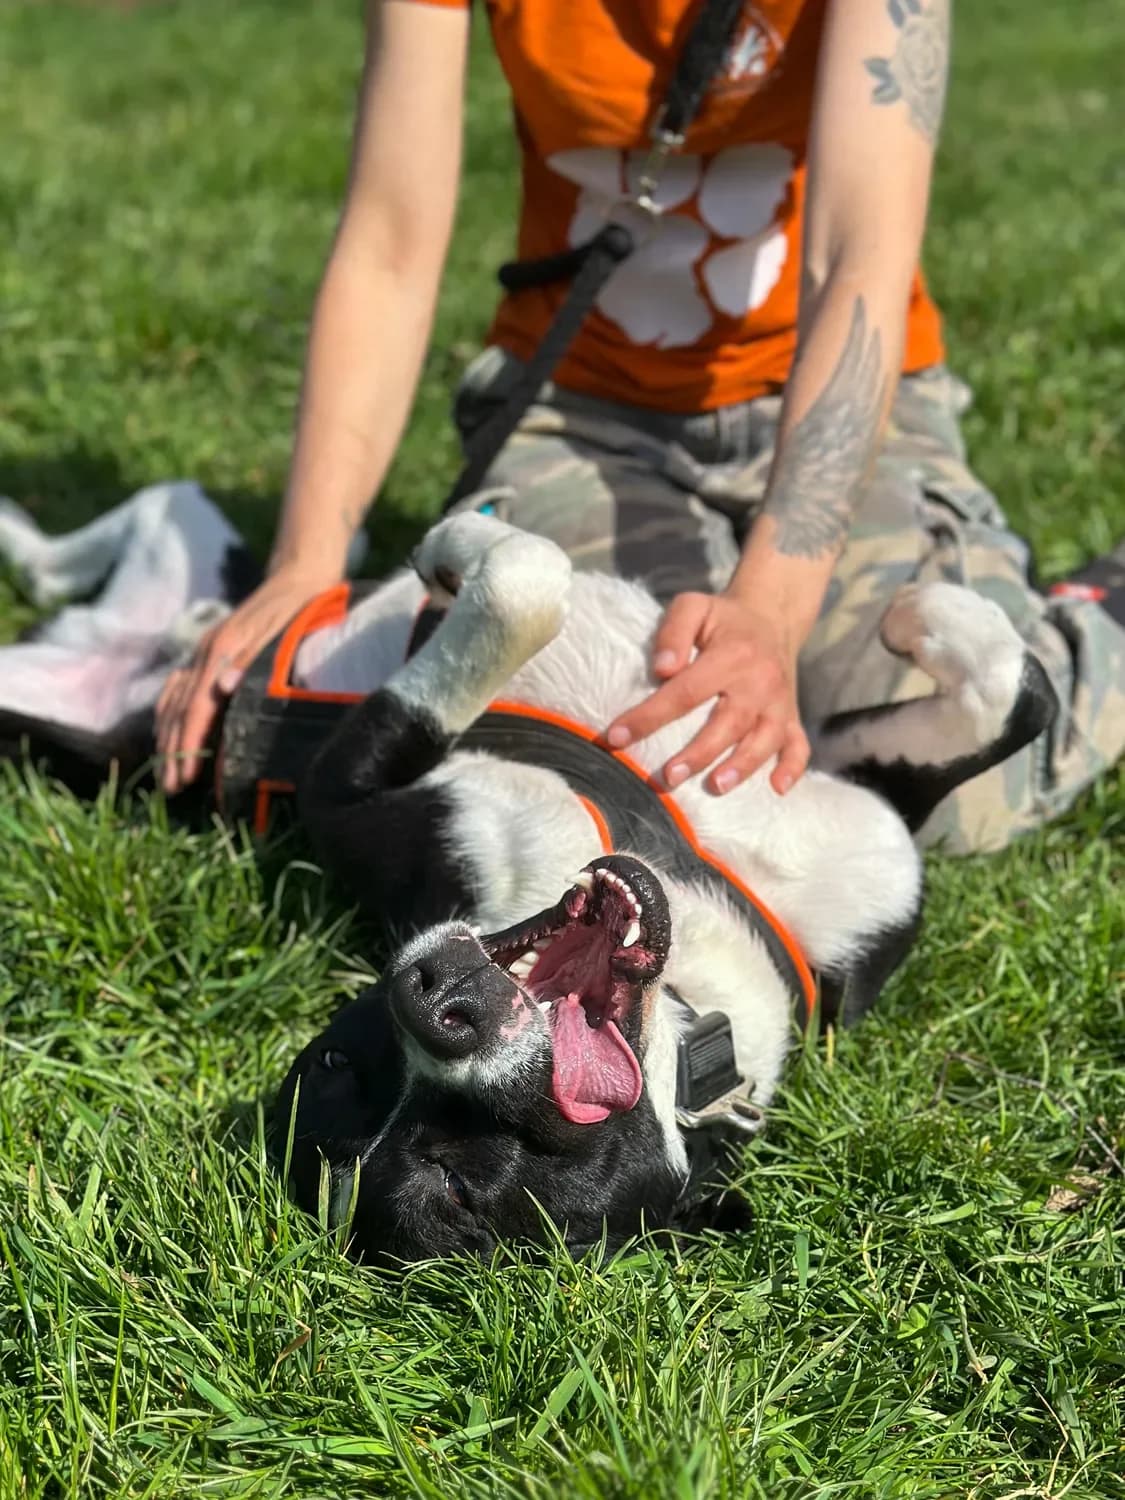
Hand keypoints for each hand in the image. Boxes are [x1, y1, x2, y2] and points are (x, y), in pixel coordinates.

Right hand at [155, 564, 335, 793]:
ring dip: (167, 736)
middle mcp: (205, 652)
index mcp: (222, 649)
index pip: (197, 706)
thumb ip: (252, 660)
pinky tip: (168, 732)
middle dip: (173, 749)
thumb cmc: (299, 608)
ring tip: (167, 769)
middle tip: (170, 786)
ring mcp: (203, 652)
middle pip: (180, 708)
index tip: (184, 775)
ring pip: (174, 699)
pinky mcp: (208, 653)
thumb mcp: (284, 632)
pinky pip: (178, 687)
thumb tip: (223, 687)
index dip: (189, 742)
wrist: (297, 575)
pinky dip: (170, 713)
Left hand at [605, 590, 810, 796]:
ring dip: (742, 767)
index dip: (650, 717)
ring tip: (715, 787)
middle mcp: (761, 682)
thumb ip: (673, 632)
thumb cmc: (722, 618)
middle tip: (667, 778)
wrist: (772, 616)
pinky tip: (776, 789)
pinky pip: (799, 745)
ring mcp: (780, 703)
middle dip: (697, 754)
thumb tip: (662, 670)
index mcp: (733, 655)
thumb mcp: (693, 607)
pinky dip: (792, 768)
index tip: (616, 737)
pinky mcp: (791, 716)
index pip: (686, 692)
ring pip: (765, 740)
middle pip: (729, 724)